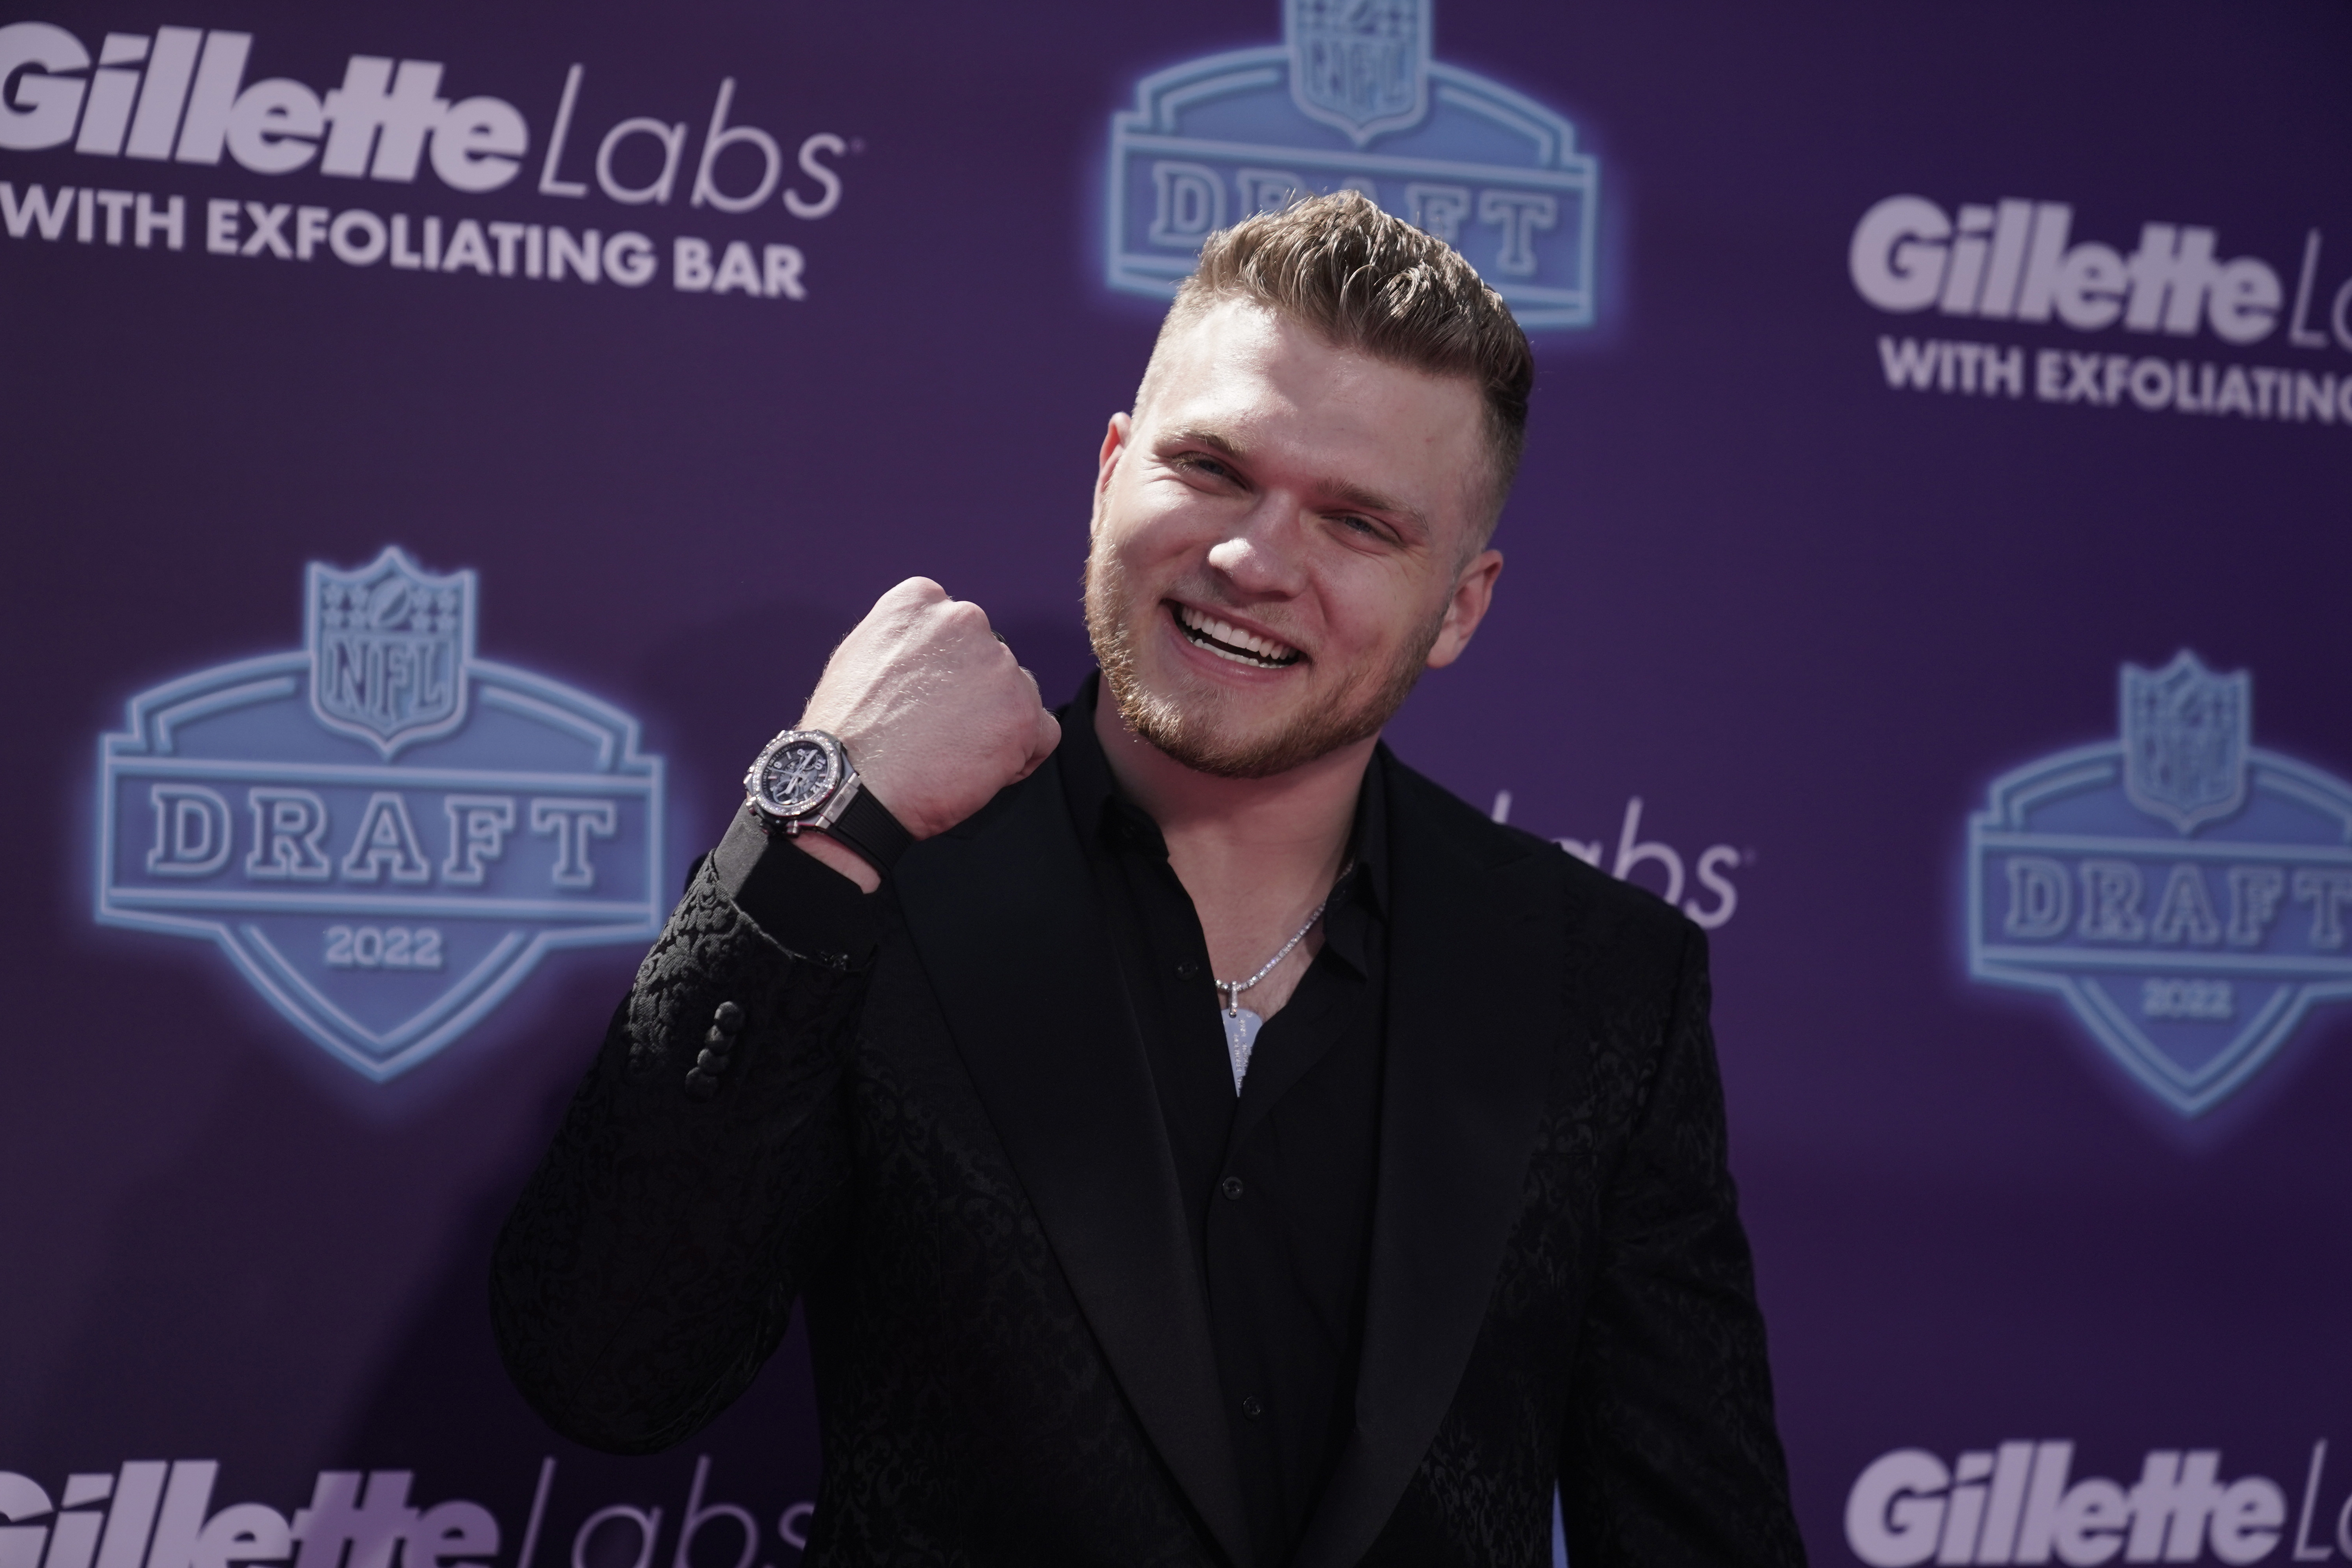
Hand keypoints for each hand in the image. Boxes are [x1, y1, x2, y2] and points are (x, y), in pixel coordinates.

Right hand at [789, 579, 1060, 879]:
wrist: (848, 784)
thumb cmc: (845, 734)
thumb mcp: (861, 657)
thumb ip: (906, 642)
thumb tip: (931, 653)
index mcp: (921, 600)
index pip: (957, 629)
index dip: (946, 670)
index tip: (924, 699)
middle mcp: (964, 620)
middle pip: (990, 660)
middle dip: (973, 696)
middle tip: (935, 732)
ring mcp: (998, 665)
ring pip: (1017, 694)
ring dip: (995, 724)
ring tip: (949, 755)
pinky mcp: (1022, 712)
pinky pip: (1044, 732)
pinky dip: (1022, 755)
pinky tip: (980, 771)